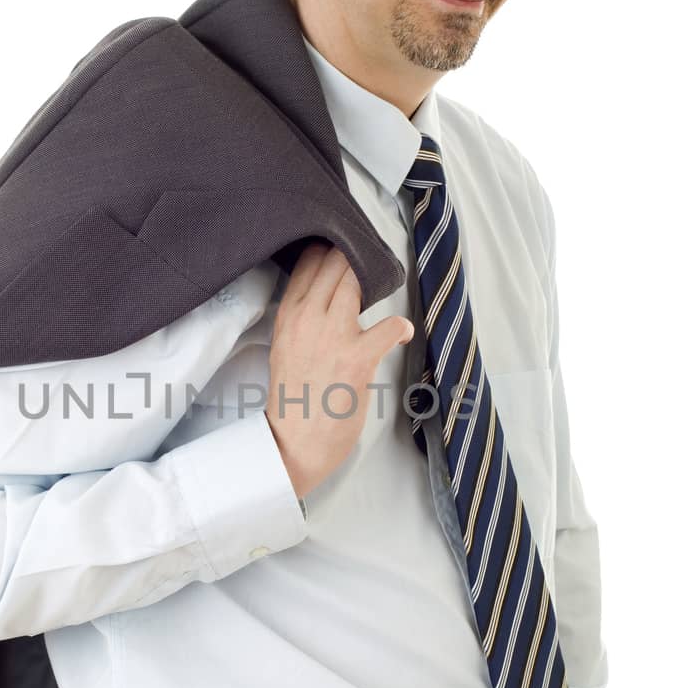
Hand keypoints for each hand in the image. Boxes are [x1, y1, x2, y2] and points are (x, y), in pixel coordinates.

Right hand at [264, 242, 413, 499]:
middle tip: (372, 261)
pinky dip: (401, 327)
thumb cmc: (294, 398)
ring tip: (385, 286)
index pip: (309, 263)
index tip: (347, 246)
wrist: (293, 442)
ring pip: (357, 281)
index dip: (331, 248)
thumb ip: (302, 316)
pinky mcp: (357, 358)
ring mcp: (333, 336)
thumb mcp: (284, 347)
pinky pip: (389, 326)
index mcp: (288, 315)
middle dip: (357, 257)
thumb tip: (327, 292)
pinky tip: (402, 332)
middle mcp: (308, 318)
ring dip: (376, 280)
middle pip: (336, 264)